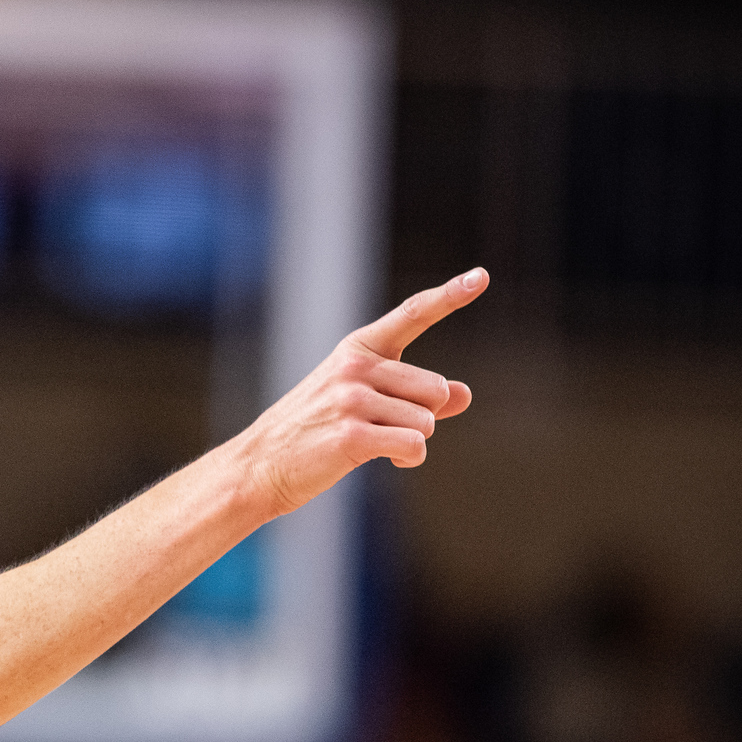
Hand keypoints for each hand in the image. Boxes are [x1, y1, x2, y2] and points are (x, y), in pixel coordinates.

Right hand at [236, 267, 483, 516]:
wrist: (260, 465)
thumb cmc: (314, 430)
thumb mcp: (362, 402)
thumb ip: (415, 395)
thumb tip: (464, 394)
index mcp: (357, 349)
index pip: (412, 315)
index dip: (450, 295)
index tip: (481, 276)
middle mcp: (355, 367)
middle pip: (436, 389)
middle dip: (424, 416)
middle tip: (385, 427)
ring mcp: (351, 400)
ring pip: (427, 422)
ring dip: (413, 441)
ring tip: (376, 445)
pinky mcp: (351, 436)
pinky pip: (413, 446)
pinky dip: (408, 459)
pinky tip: (386, 460)